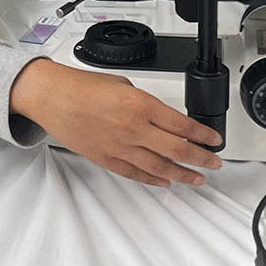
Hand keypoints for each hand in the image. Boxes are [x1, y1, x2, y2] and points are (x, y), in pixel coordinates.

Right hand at [10, 58, 223, 187]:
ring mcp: (120, 147)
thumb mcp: (123, 84)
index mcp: (141, 105)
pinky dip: (153, 179)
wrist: (51, 96)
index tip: (214, 139)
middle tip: (214, 162)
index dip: (204, 135)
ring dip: (183, 174)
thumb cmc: (81, 86)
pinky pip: (136, 173)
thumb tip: (159, 117)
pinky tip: (165, 181)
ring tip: (197, 178)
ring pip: (160, 167)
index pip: (183, 125)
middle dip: (202, 158)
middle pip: (179, 150)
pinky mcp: (106, 159)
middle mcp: (133, 128)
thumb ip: (144, 102)